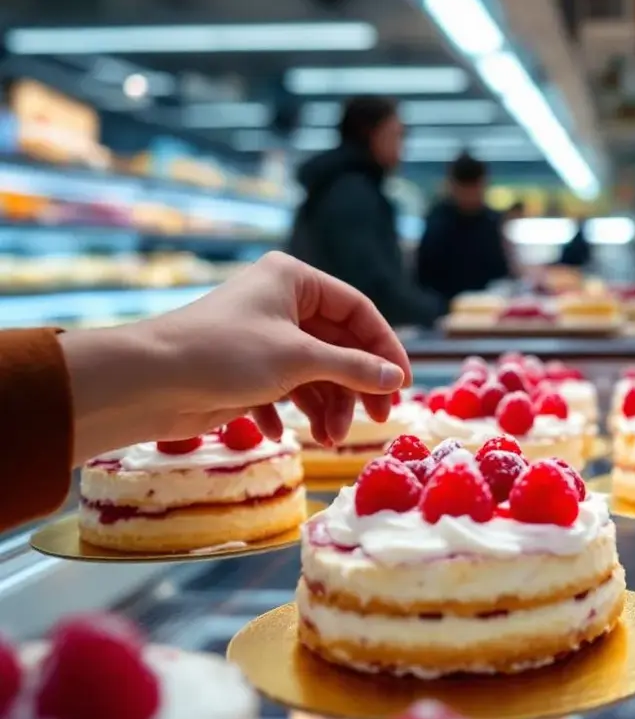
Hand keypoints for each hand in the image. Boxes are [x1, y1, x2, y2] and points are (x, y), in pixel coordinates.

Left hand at [61, 252, 411, 463]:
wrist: (147, 382)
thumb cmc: (225, 354)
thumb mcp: (299, 359)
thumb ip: (354, 369)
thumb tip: (397, 381)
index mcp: (295, 279)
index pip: (359, 310)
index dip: (385, 348)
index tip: (403, 385)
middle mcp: (282, 303)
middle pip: (340, 344)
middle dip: (356, 386)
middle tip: (376, 420)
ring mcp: (264, 337)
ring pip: (316, 371)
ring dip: (327, 406)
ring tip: (328, 438)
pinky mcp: (247, 369)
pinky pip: (286, 389)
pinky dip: (291, 412)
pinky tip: (281, 430)